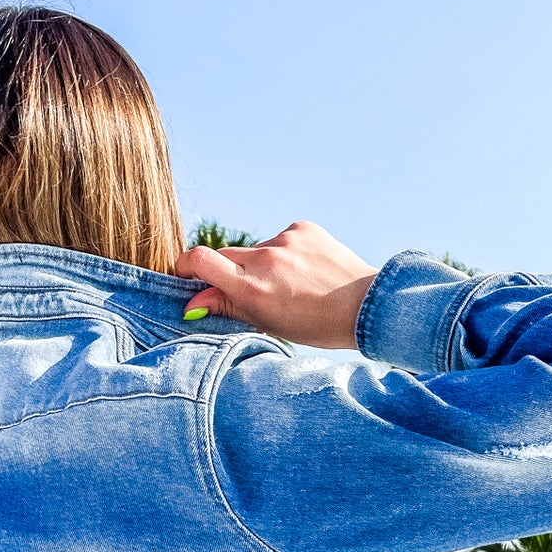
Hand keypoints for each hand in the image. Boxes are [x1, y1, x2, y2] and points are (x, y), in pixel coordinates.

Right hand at [175, 221, 377, 347]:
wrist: (365, 306)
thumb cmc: (315, 324)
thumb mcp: (266, 323)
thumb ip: (227, 307)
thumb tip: (192, 304)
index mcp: (252, 288)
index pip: (200, 260)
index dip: (185, 265)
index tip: (187, 275)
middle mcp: (264, 259)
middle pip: (225, 255)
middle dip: (230, 272)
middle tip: (251, 290)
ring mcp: (284, 240)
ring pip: (256, 250)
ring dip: (263, 264)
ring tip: (292, 285)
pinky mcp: (301, 227)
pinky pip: (280, 240)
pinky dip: (285, 254)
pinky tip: (305, 270)